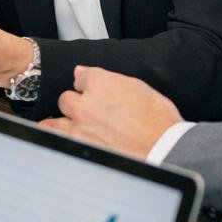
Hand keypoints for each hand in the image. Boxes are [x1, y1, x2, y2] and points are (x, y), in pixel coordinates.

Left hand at [39, 66, 182, 157]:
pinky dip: (61, 138)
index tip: (92, 93)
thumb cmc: (158, 121)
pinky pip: (58, 139)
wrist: (164, 149)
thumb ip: (108, 78)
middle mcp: (85, 103)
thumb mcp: (139, 88)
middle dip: (76, 104)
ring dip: (65, 122)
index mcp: (100, 83)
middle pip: (66, 99)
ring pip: (57, 120)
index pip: (81, 78)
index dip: (87, 86)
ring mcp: (79, 126)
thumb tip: (82, 72)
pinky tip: (64, 138)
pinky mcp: (78, 146)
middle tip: (90, 112)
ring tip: (76, 128)